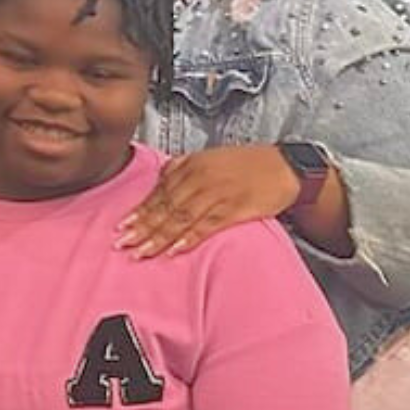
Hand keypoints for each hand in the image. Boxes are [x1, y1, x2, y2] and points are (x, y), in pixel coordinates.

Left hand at [117, 145, 297, 258]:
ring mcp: (218, 194)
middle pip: (165, 206)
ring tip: (140, 251)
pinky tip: (174, 249)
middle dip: (142, 227)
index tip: (121, 226)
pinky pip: (207, 225)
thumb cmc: (249, 164)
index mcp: (192, 165)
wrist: (288, 166)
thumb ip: (183, 167)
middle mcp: (201, 178)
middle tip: (121, 243)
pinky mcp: (235, 208)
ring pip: (181, 218)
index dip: (139, 211)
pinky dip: (189, 238)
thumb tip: (160, 177)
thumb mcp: (211, 158)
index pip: (159, 192)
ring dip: (158, 236)